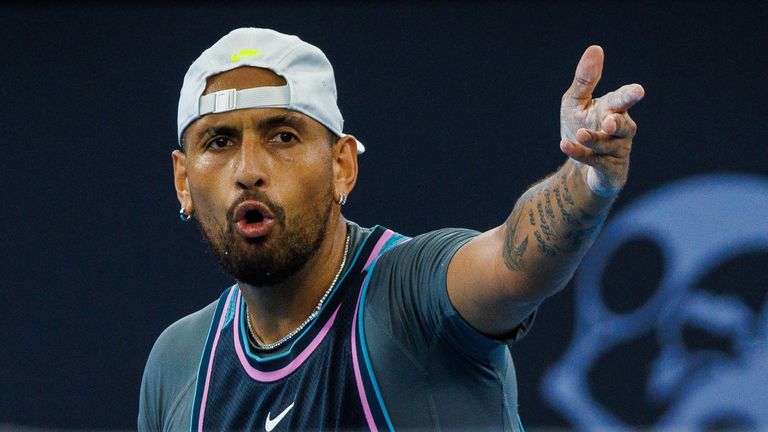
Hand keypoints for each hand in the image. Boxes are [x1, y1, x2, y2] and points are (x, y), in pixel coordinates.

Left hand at [560, 45, 644, 196]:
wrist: (579, 169)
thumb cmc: (580, 128)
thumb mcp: (576, 103)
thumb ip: (585, 80)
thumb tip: (595, 49)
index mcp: (613, 109)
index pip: (623, 100)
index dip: (630, 95)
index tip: (637, 91)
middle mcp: (620, 131)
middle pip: (624, 126)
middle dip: (618, 123)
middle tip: (609, 121)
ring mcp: (617, 152)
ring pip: (609, 145)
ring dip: (594, 140)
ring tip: (581, 133)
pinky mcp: (610, 171)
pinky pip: (595, 161)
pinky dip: (580, 153)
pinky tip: (565, 145)